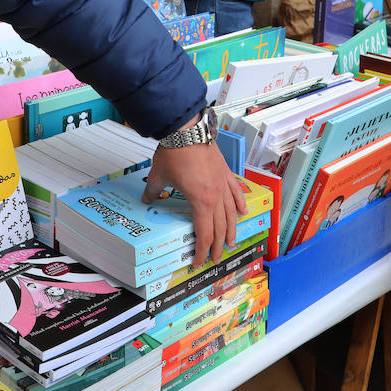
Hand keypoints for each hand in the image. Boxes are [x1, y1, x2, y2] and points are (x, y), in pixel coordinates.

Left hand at [144, 137, 246, 265]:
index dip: (202, 251)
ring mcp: (223, 183)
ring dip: (231, 230)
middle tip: (215, 259)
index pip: (204, 234)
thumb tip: (147, 199)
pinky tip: (243, 212)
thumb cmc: (174, 152)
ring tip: (230, 243)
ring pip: (232, 213)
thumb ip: (154, 191)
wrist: (187, 129)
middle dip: (217, 247)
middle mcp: (217, 196)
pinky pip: (236, 192)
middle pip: (220, 228)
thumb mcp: (158, 176)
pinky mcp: (226, 172)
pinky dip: (240, 204)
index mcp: (201, 201)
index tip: (199, 261)